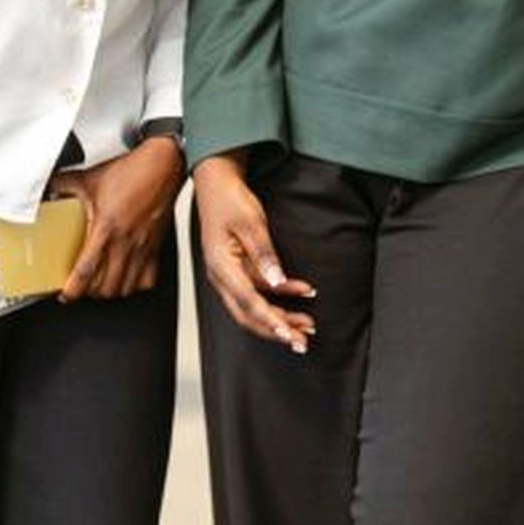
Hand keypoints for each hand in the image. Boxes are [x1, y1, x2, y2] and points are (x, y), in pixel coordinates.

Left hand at [52, 136, 183, 301]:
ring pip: (126, 288)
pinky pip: (148, 280)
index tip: (65, 294)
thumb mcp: (90, 178)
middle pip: (105, 287)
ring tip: (101, 285)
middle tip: (80, 286)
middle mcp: (125, 242)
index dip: (73, 289)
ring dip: (111, 291)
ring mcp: (142, 247)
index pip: (86, 271)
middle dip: (90, 293)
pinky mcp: (156, 247)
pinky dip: (136, 285)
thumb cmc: (131, 172)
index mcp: (105, 228)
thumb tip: (47, 187)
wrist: (161, 165)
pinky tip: (127, 278)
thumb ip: (64, 184)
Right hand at [194, 153, 315, 354]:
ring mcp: (228, 274)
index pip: (247, 302)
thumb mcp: (251, 222)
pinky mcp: (237, 269)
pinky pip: (258, 289)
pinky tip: (301, 293)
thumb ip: (264, 254)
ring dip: (280, 316)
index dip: (269, 321)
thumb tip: (277, 283)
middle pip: (247, 314)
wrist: (216, 182)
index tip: (288, 336)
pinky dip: (279, 295)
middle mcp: (221, 276)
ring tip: (307, 325)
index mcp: (220, 266)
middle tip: (302, 342)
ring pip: (253, 306)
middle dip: (275, 330)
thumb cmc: (230, 199)